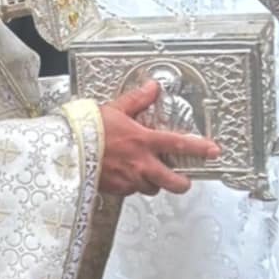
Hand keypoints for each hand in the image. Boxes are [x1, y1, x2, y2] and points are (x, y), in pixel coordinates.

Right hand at [98, 80, 219, 196]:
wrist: (65, 149)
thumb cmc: (87, 128)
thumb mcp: (114, 109)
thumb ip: (137, 100)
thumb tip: (152, 87)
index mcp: (143, 141)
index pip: (179, 145)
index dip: (200, 149)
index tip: (213, 151)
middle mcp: (140, 163)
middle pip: (173, 182)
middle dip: (183, 183)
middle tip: (184, 180)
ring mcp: (128, 179)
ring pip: (152, 188)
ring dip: (154, 183)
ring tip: (150, 176)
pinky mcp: (115, 189)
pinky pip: (131, 191)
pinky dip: (132, 186)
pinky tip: (126, 177)